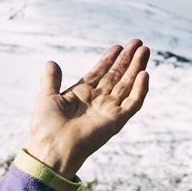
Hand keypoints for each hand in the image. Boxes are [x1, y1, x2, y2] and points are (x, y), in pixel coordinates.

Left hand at [24, 40, 150, 179]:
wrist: (53, 148)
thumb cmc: (46, 127)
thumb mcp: (47, 97)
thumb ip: (51, 79)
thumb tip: (51, 62)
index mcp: (82, 95)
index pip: (100, 73)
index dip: (110, 59)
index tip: (119, 46)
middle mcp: (97, 101)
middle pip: (117, 76)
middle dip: (128, 59)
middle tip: (138, 43)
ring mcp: (108, 111)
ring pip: (127, 85)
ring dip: (136, 68)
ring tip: (145, 50)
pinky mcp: (116, 121)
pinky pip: (132, 104)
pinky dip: (140, 90)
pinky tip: (144, 74)